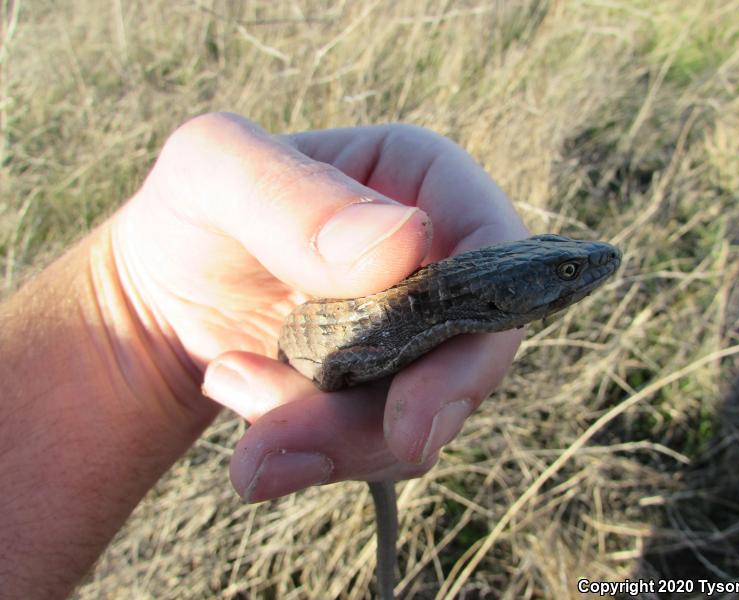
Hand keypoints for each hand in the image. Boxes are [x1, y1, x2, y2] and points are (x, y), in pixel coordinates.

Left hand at [113, 113, 527, 501]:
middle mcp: (437, 258)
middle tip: (280, 447)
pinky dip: (317, 450)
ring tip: (239, 411)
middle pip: (471, 354)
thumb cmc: (190, 212)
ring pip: (428, 413)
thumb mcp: (211, 171)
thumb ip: (293, 194)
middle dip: (385, 420)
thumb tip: (405, 242)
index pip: (496, 253)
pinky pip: (384, 441)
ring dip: (336, 441)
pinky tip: (248, 417)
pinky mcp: (387, 387)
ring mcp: (417, 330)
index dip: (474, 335)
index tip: (408, 414)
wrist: (159, 298)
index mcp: (422, 180)